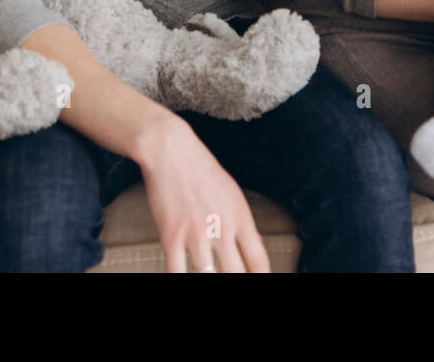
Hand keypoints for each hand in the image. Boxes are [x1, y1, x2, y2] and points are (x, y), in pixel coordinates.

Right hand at [135, 110, 269, 272]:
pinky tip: (182, 276)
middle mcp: (222, 229)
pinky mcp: (171, 237)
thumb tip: (250, 248)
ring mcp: (196, 235)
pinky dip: (179, 278)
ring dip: (207, 278)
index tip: (259, 281)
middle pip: (236, 274)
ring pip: (207, 276)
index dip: (262, 278)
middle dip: (235, 282)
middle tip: (230, 281)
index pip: (259, 260)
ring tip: (207, 274)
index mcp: (240, 218)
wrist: (172, 152)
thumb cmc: (202, 170)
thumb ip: (241, 223)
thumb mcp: (232, 193)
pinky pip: (176, 272)